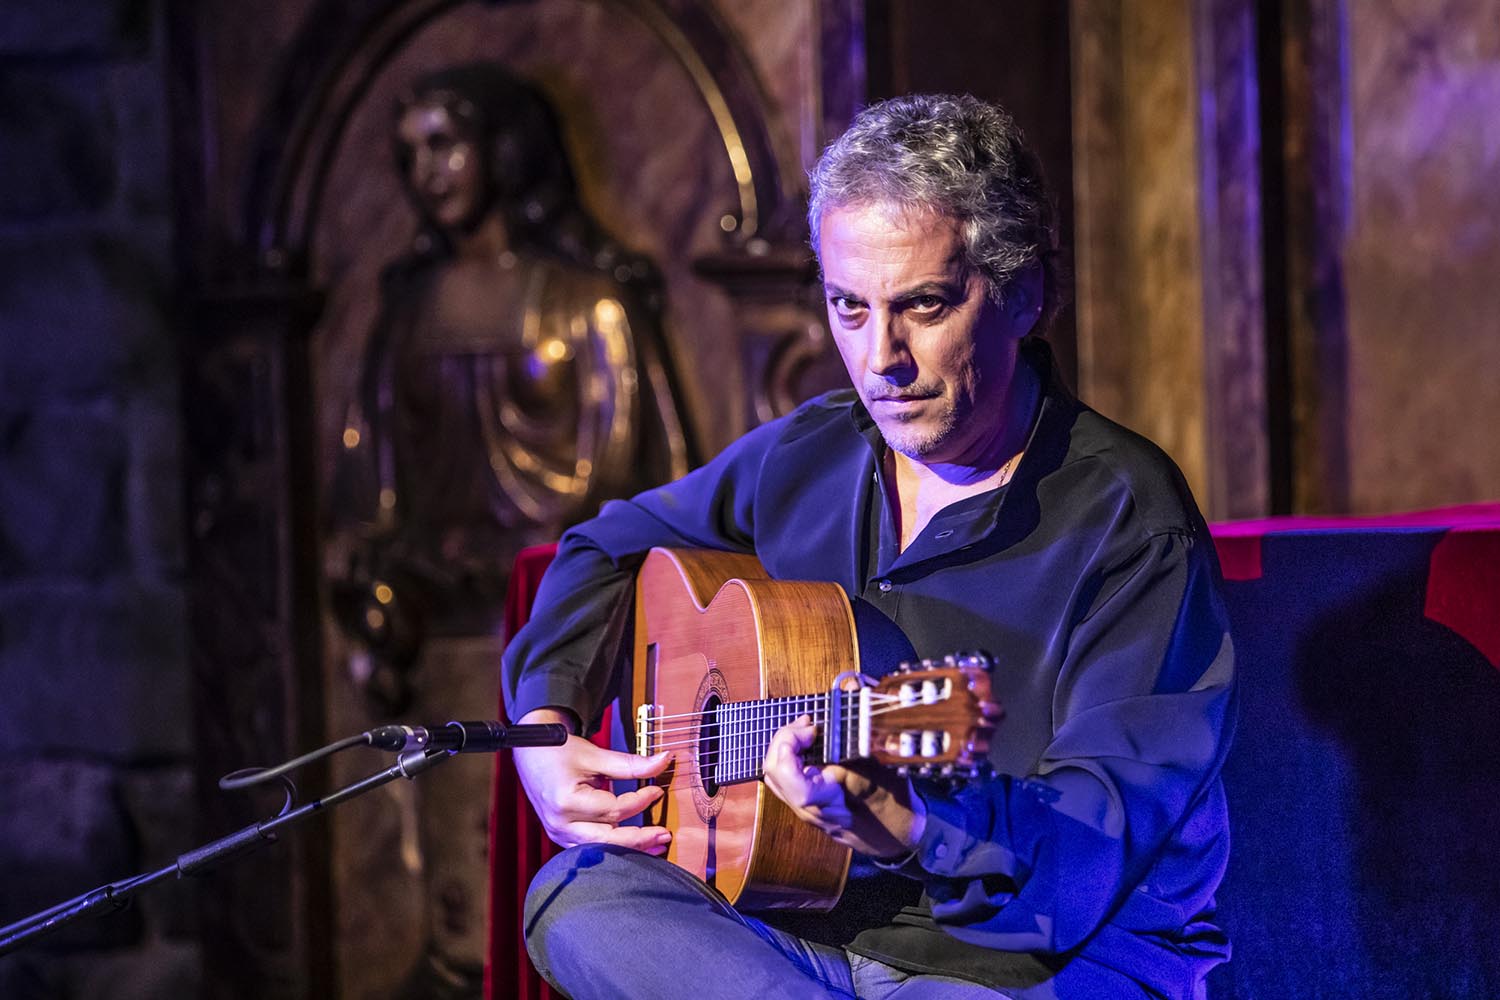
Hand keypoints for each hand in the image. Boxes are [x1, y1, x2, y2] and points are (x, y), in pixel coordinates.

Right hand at [511, 708, 673, 854]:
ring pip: (599, 849)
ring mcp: (558, 833)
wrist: (531, 752)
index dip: (640, 801)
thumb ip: (630, 764)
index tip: (657, 791)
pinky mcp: (560, 835)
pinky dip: (611, 847)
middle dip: (639, 840)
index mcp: (567, 801)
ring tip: (655, 846)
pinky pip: (589, 848)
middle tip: (664, 835)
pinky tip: (632, 846)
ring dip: (628, 849)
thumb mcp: (596, 755)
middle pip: (607, 839)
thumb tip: (664, 761)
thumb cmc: (560, 751)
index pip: (614, 809)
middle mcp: (560, 823)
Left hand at [761, 715, 925, 858]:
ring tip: (809, 730)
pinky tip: (810, 745)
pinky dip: (790, 757)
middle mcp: (810, 809)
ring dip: (785, 747)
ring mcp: (805, 809)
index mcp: (829, 803)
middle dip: (785, 739)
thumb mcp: (886, 765)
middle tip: (809, 723)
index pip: (791, 781)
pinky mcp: (806, 805)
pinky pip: (784, 780)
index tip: (809, 728)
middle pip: (774, 773)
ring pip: (775, 776)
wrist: (898, 840)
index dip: (788, 748)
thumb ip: (864, 726)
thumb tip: (853, 685)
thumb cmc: (895, 806)